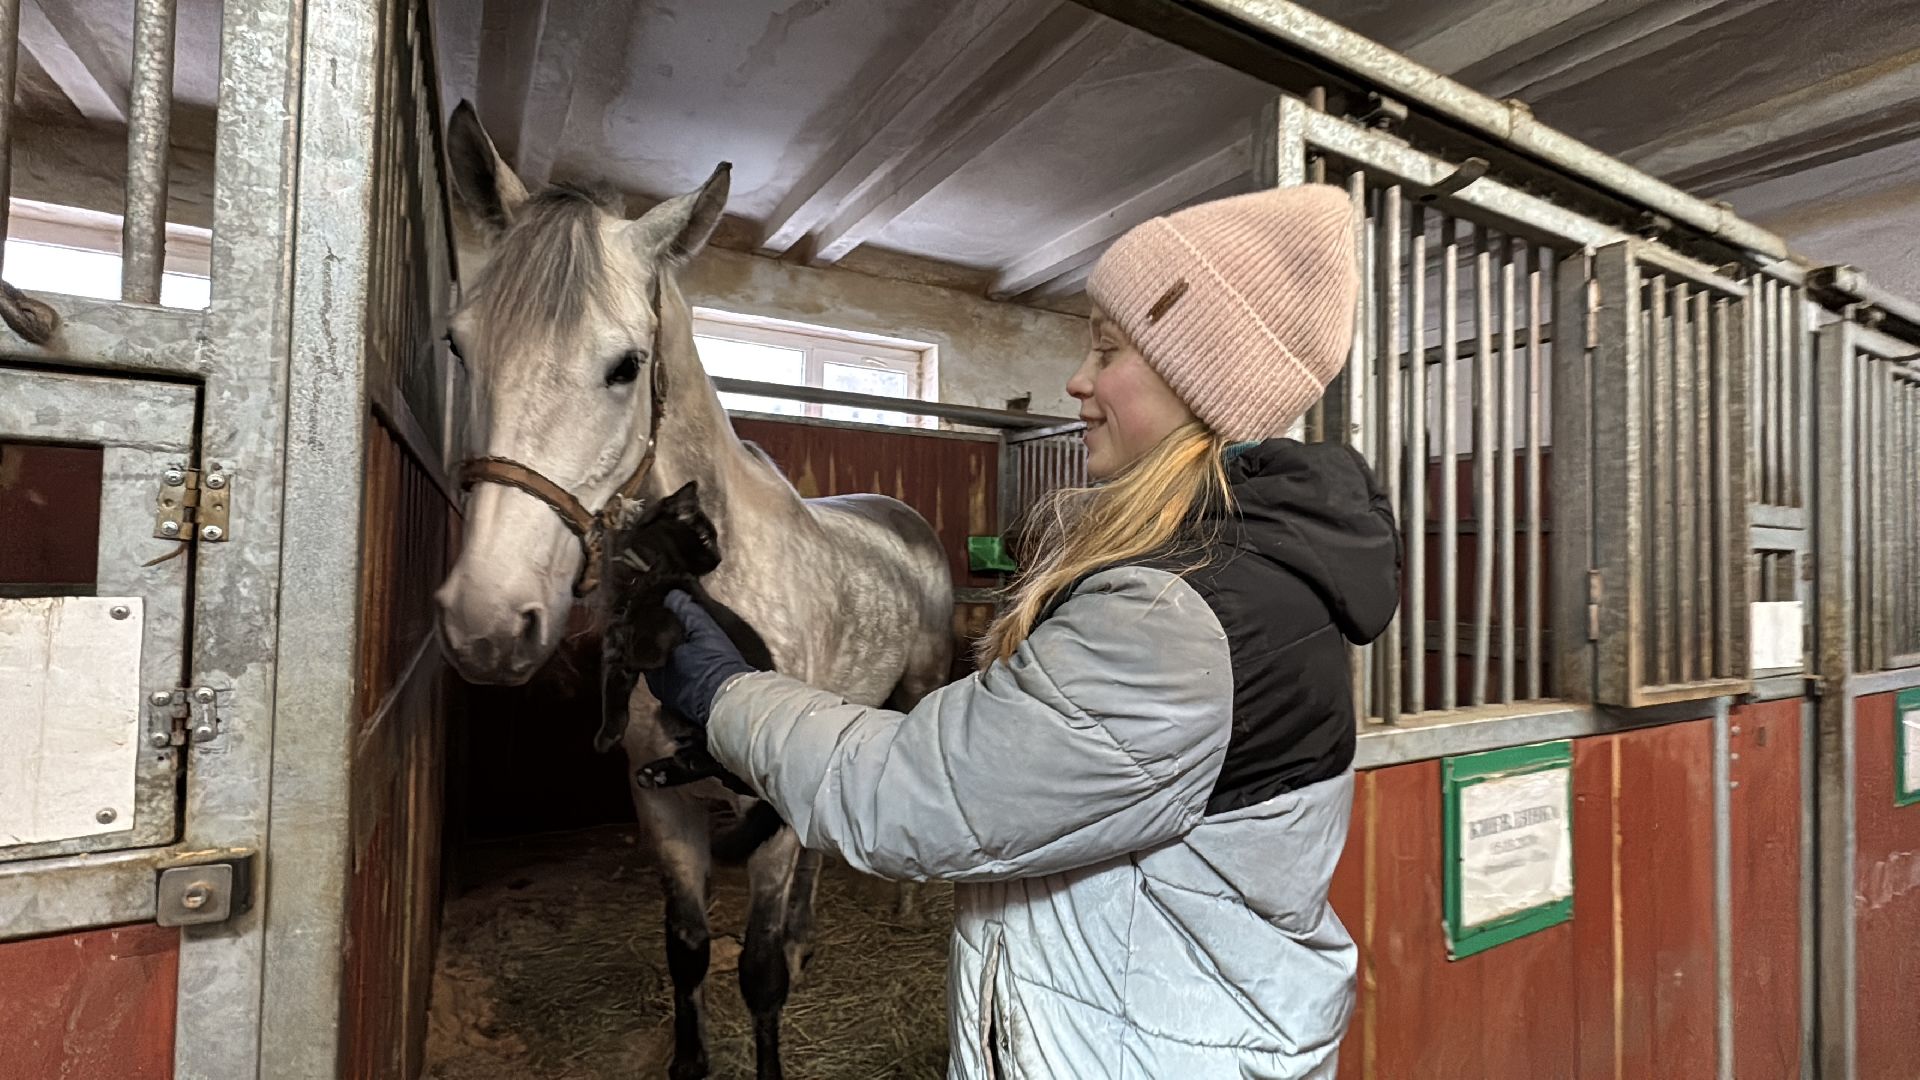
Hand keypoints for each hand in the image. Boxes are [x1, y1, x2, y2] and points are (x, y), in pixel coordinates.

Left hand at [644, 590, 755, 726]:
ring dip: (666, 657)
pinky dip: (673, 671)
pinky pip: (669, 681)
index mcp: (653, 660)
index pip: (645, 638)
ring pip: (660, 668)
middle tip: (669, 627)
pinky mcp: (675, 703)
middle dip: (657, 642)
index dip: (653, 626)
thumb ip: (686, 611)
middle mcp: (653, 679)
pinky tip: (684, 663)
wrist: (730, 699)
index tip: (661, 615)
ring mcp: (663, 693)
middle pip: (650, 654)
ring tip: (678, 644)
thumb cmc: (716, 663)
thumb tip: (671, 595)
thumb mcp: (704, 631)